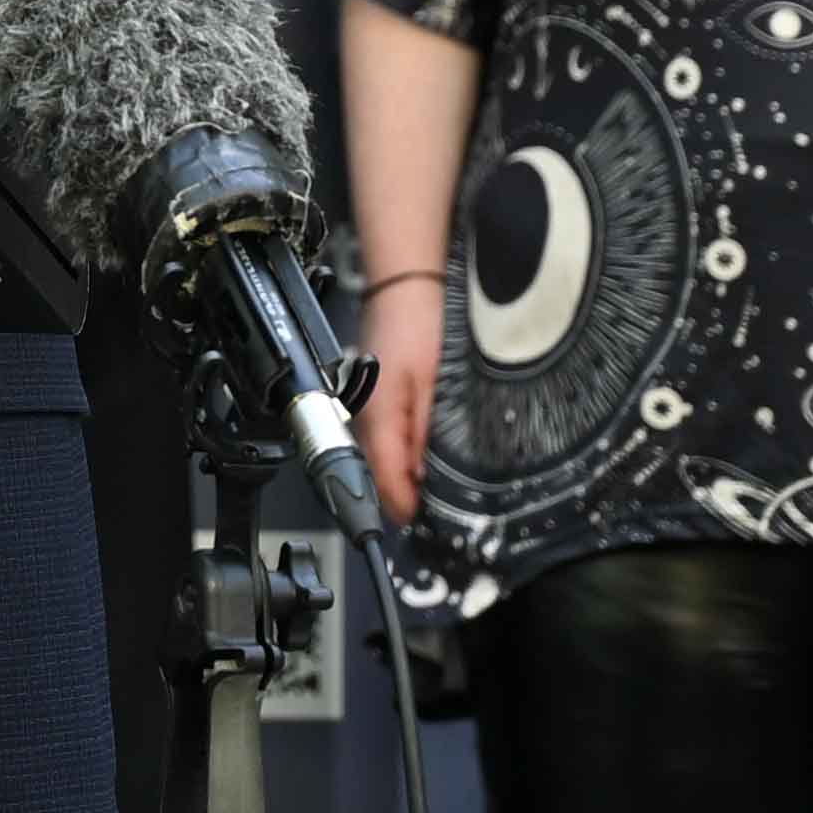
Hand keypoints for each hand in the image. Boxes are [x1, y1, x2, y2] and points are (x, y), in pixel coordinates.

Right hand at [353, 267, 442, 529]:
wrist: (406, 284)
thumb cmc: (420, 322)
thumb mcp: (438, 384)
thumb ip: (429, 437)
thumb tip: (426, 482)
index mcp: (378, 419)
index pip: (385, 485)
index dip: (409, 511)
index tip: (434, 528)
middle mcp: (364, 419)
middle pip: (381, 479)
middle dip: (411, 497)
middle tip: (447, 511)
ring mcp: (366, 410)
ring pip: (384, 462)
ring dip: (409, 476)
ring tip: (444, 484)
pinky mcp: (374, 401)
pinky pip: (386, 441)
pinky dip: (405, 454)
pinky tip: (430, 453)